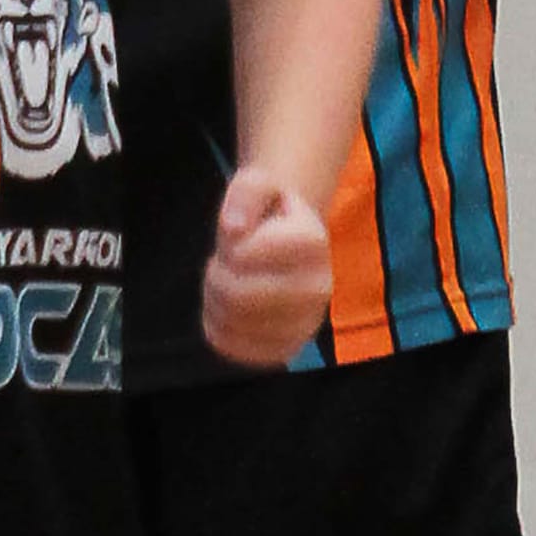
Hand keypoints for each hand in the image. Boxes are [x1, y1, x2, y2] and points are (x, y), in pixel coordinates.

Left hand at [202, 167, 331, 367]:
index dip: (228, 244)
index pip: (243, 254)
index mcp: (313, 243)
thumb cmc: (269, 215)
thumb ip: (247, 193)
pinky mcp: (285, 350)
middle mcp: (319, 288)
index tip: (239, 236)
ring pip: (233, 322)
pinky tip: (231, 307)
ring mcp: (305, 325)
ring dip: (216, 299)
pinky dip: (218, 325)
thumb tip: (234, 228)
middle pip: (238, 295)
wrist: (291, 248)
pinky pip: (231, 345)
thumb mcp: (258, 185)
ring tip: (229, 281)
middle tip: (225, 263)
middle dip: (217, 275)